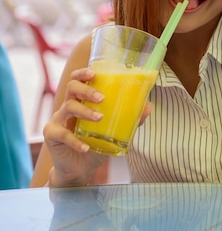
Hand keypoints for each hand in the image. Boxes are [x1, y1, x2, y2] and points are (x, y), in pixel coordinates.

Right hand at [43, 68, 151, 186]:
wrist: (80, 169)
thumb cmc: (96, 144)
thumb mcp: (114, 131)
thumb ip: (129, 118)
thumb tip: (148, 106)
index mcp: (81, 100)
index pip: (78, 80)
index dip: (84, 73)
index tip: (95, 73)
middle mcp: (68, 106)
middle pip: (72, 88)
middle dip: (87, 90)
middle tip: (102, 98)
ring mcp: (58, 120)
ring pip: (68, 107)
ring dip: (85, 112)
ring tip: (99, 118)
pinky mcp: (52, 135)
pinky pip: (62, 134)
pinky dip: (75, 141)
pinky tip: (86, 146)